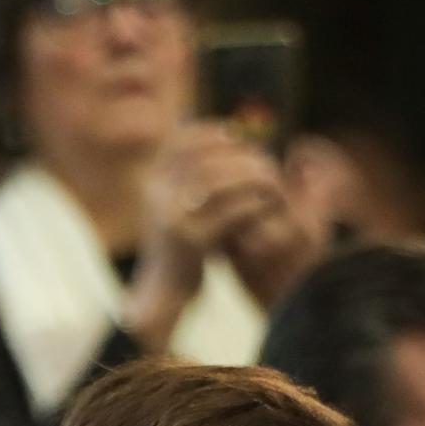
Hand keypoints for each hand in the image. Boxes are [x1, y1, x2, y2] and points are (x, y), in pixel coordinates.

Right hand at [123, 124, 302, 346]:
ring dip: (250, 177)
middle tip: (265, 161)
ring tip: (272, 180)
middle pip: (204, 160)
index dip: (210, 132)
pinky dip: (252, 204)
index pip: (180, 142)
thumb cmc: (179, 245)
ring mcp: (172, 219)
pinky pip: (229, 213)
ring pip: (217, 183)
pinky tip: (267, 204)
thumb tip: (227, 134)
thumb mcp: (177, 204)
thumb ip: (192, 175)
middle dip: (239, 157)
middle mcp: (157, 197)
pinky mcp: (191, 243)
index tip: (236, 135)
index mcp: (152, 183)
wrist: (163, 292)